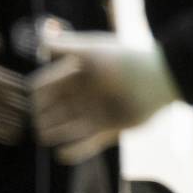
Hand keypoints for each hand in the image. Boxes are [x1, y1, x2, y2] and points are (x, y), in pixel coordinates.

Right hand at [28, 30, 178, 164]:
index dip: (37, 94)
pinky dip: (74, 151)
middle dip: (42, 116)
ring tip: (47, 135)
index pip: (46, 87)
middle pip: (52, 110)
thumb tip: (42, 40)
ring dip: (55, 133)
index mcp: (78, 74)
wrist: (159, 79)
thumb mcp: (92, 49)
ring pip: (65, 128)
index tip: (33, 99)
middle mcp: (85, 94)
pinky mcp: (108, 129)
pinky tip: (63, 152)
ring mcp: (95, 112)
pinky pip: (86, 146)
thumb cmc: (123, 60)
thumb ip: (66, 46)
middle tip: (38, 121)